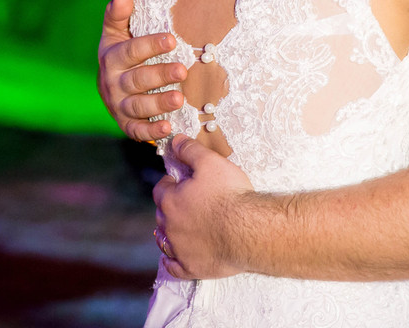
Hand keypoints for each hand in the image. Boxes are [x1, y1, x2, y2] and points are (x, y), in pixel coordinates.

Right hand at [98, 0, 185, 141]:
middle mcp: (113, 83)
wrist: (109, 88)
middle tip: (183, 70)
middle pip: (137, 79)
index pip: (131, 51)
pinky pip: (138, 130)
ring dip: (159, 104)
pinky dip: (152, 131)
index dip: (150, 45)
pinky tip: (169, 128)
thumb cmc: (121, 55)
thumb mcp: (116, 34)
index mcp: (112, 58)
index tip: (171, 39)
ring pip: (138, 105)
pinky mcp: (127, 124)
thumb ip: (118, 15)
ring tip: (179, 99)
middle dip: (160, 75)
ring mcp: (119, 105)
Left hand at [153, 135, 253, 279]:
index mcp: (171, 201)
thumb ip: (191, 150)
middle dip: (171, 207)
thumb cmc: (230, 195)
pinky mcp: (191, 267)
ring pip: (164, 241)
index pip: (161, 189)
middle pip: (162, 214)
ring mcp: (179, 249)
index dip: (170, 183)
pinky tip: (174, 257)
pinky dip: (172, 261)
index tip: (180, 180)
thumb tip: (174, 140)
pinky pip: (173, 267)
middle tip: (187, 201)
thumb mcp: (211, 163)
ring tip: (178, 227)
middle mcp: (169, 227)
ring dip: (168, 233)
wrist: (248, 229)